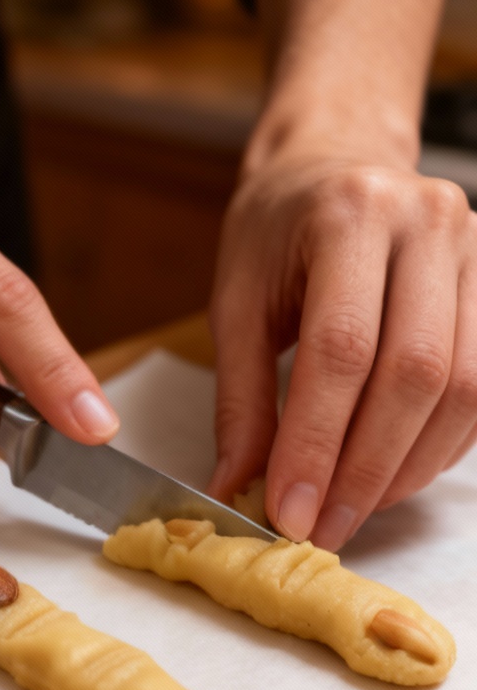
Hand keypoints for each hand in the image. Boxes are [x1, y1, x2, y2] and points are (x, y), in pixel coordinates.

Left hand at [208, 151, 476, 548]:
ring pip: (465, 387)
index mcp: (349, 214)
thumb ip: (241, 400)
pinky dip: (441, 446)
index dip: (317, 442)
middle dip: (366, 468)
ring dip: (409, 466)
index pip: (341, 349)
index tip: (290, 510)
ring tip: (356, 509)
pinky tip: (396, 474)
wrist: (335, 164)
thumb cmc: (279, 232)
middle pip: (414, 372)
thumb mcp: (236, 304)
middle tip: (325, 526)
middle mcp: (427, 223)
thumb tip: (237, 490)